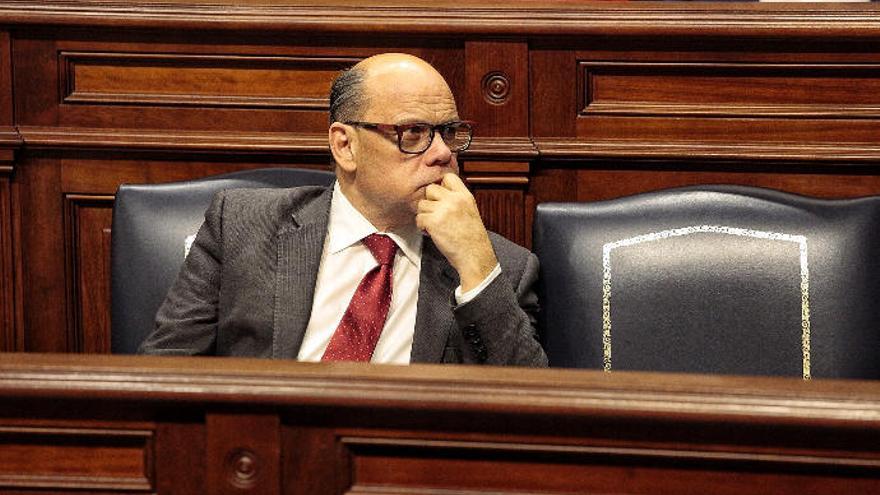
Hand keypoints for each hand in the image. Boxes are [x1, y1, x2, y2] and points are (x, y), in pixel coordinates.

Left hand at [416, 173, 497, 292]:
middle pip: (430, 189)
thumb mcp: (470, 211)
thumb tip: (439, 194)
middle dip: (430, 202)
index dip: (441, 186)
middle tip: (436, 215)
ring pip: (422, 204)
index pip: (448, 177)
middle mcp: (454, 200)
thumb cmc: (472, 239)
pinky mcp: (433, 222)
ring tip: (435, 226)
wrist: (474, 256)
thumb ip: (456, 200)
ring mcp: (443, 210)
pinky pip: (419, 218)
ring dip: (425, 216)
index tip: (441, 198)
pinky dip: (422, 227)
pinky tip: (432, 233)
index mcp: (465, 196)